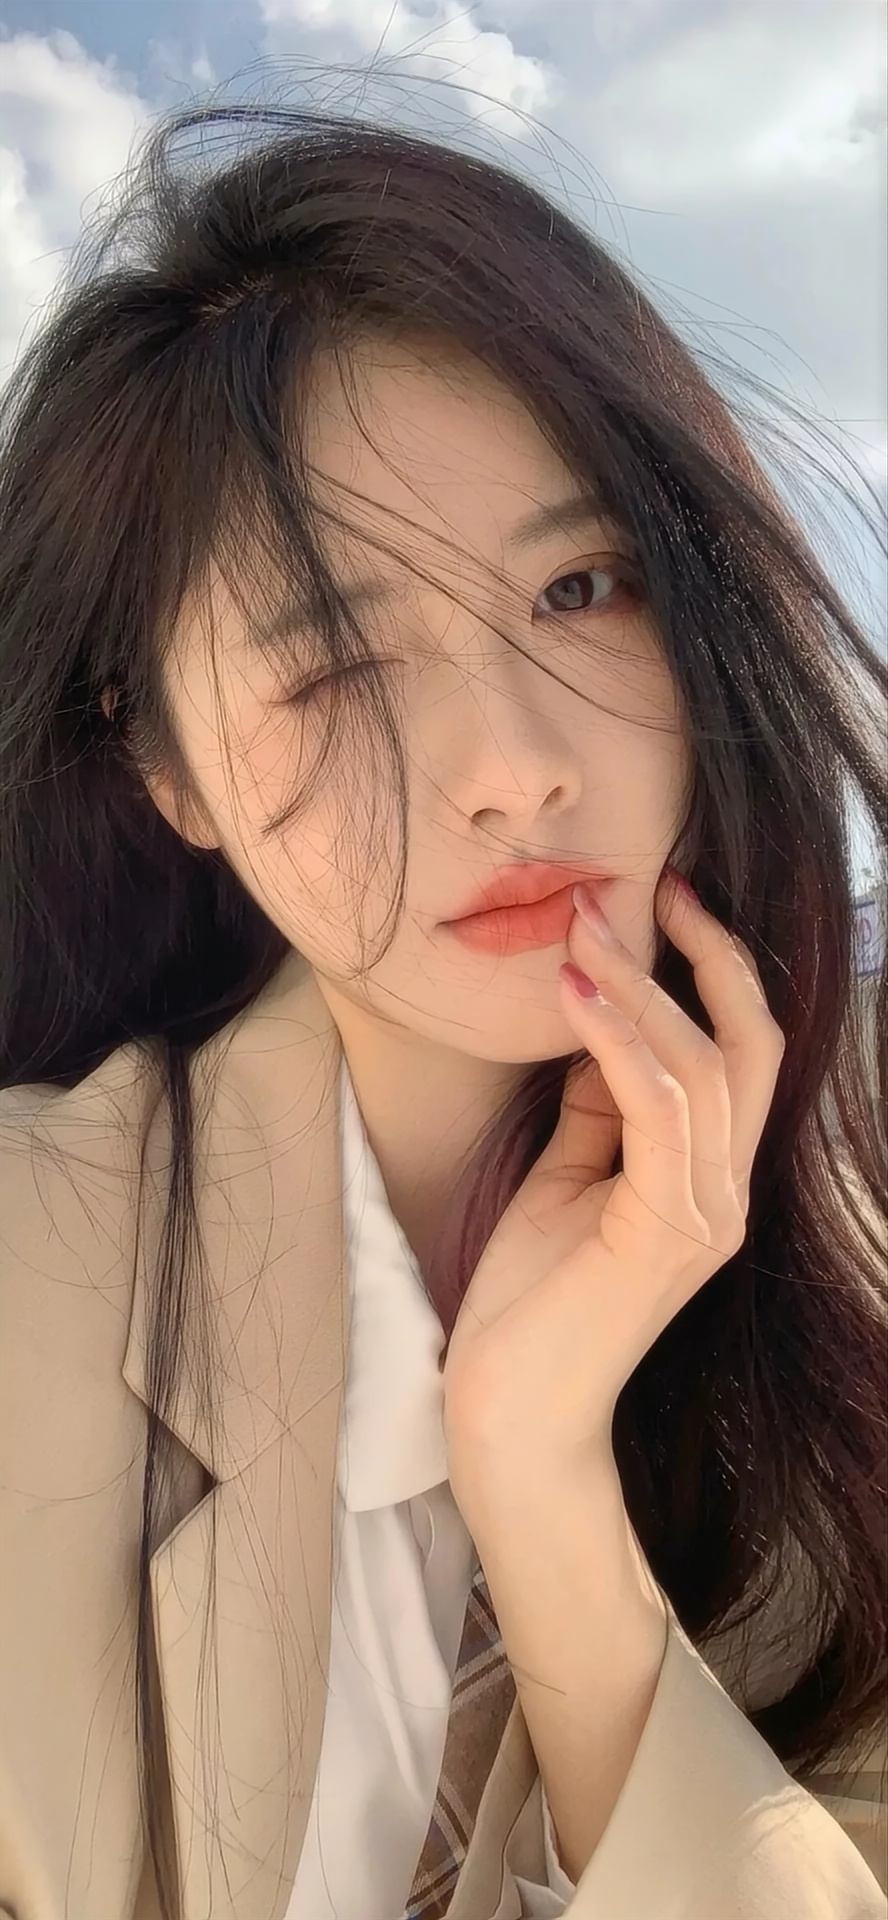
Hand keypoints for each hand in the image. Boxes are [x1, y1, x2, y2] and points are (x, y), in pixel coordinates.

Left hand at [442, 868, 784, 1492]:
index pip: (744, 1051)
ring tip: (582, 932)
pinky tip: (576, 998)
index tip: (665, 898)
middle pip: (750, 1044)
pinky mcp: (666, 1231)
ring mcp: (707, 1215)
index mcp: (710, 1179)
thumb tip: (603, 1018)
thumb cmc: (529, 1301)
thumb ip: (601, 1106)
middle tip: (635, 890)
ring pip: (705, 1066)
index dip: (716, 968)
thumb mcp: (568, 1176)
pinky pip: (660, 1108)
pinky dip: (620, 1040)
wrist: (509, 1413)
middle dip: (699, 956)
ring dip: (640, 988)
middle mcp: (727, 1193)